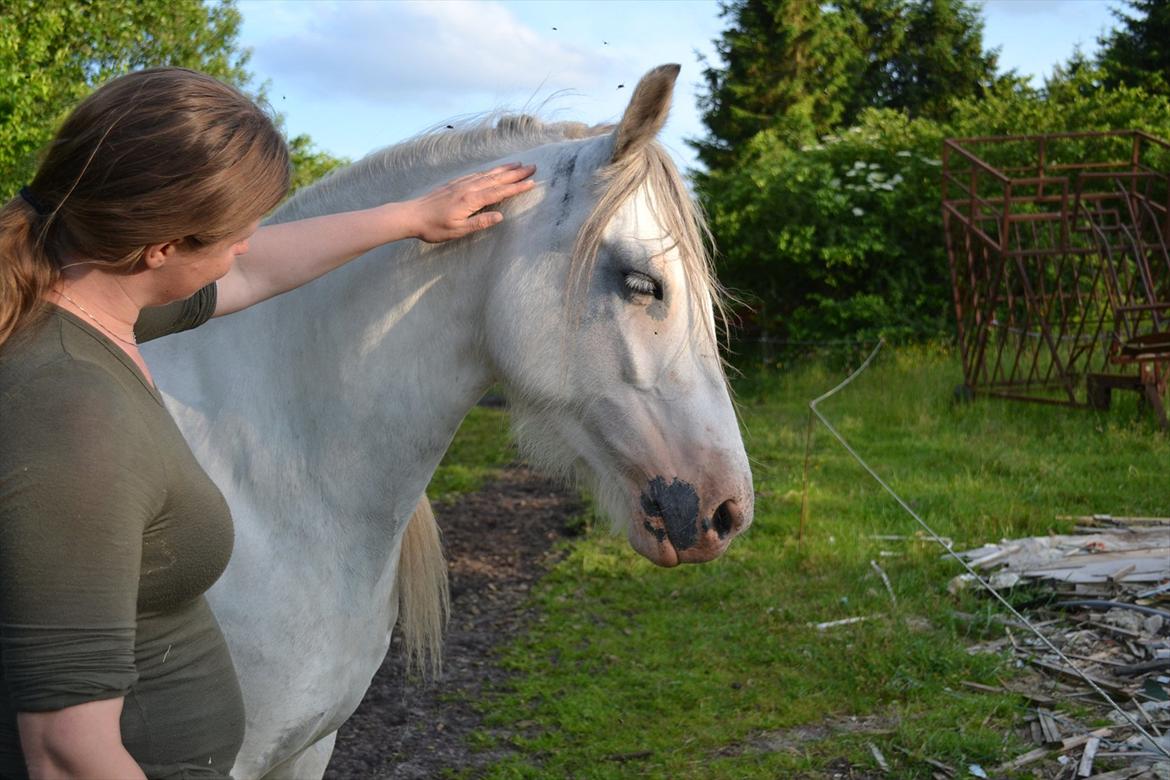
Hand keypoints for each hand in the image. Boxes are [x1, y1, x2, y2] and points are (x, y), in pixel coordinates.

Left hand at [409, 162, 536, 242]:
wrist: (411, 215)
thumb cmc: (433, 227)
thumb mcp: (458, 230)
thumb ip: (480, 222)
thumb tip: (499, 216)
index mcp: (471, 200)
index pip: (499, 192)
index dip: (516, 187)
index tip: (532, 182)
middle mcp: (468, 188)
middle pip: (496, 178)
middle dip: (515, 173)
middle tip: (532, 166)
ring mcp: (461, 183)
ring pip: (487, 174)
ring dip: (504, 169)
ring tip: (518, 164)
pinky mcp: (454, 183)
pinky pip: (476, 174)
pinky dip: (489, 170)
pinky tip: (493, 170)